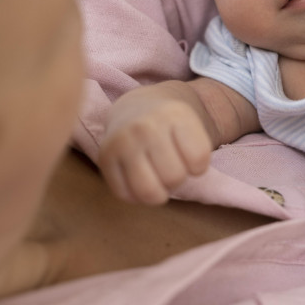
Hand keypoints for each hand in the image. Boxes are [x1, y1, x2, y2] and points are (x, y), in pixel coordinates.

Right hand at [98, 87, 211, 204]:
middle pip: (174, 178)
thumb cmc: (170, 126)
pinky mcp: (104, 156)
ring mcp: (123, 141)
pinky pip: (126, 195)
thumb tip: (190, 178)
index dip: (198, 167)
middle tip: (170, 166)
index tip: (189, 157)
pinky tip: (139, 180)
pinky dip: (136, 196)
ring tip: (157, 178)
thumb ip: (200, 153)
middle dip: (176, 179)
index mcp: (175, 114)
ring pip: (149, 192)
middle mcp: (146, 126)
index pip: (199, 160)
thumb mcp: (192, 126)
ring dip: (158, 193)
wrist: (134, 108)